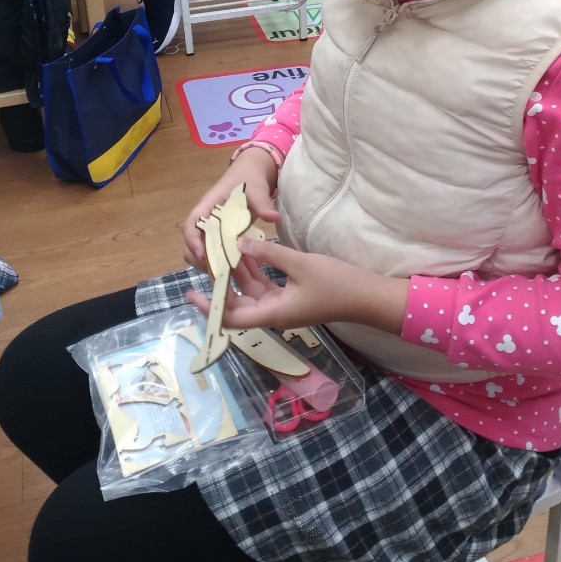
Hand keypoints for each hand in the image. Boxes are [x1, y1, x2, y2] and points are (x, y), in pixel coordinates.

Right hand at [182, 149, 280, 271]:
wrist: (250, 174)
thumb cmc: (248, 178)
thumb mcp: (256, 188)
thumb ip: (262, 203)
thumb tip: (273, 217)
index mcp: (208, 205)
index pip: (192, 223)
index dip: (192, 240)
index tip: (202, 255)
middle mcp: (206, 220)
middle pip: (191, 243)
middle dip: (200, 259)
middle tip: (218, 272)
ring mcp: (212, 229)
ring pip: (200, 251)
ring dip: (210, 264)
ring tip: (229, 274)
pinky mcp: (221, 236)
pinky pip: (215, 252)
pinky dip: (223, 262)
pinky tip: (239, 269)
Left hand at [187, 237, 407, 332]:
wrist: (366, 296)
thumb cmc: (336, 283)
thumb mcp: (300, 264)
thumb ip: (269, 254)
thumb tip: (239, 243)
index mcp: (273, 313)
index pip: (232, 318)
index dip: (211, 307)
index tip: (193, 292)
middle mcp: (274, 314)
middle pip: (238, 305)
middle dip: (222, 285)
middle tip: (207, 263)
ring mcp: (283, 306)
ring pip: (251, 293)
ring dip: (238, 275)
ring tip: (222, 253)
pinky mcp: (292, 297)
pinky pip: (265, 286)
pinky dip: (254, 272)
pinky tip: (248, 252)